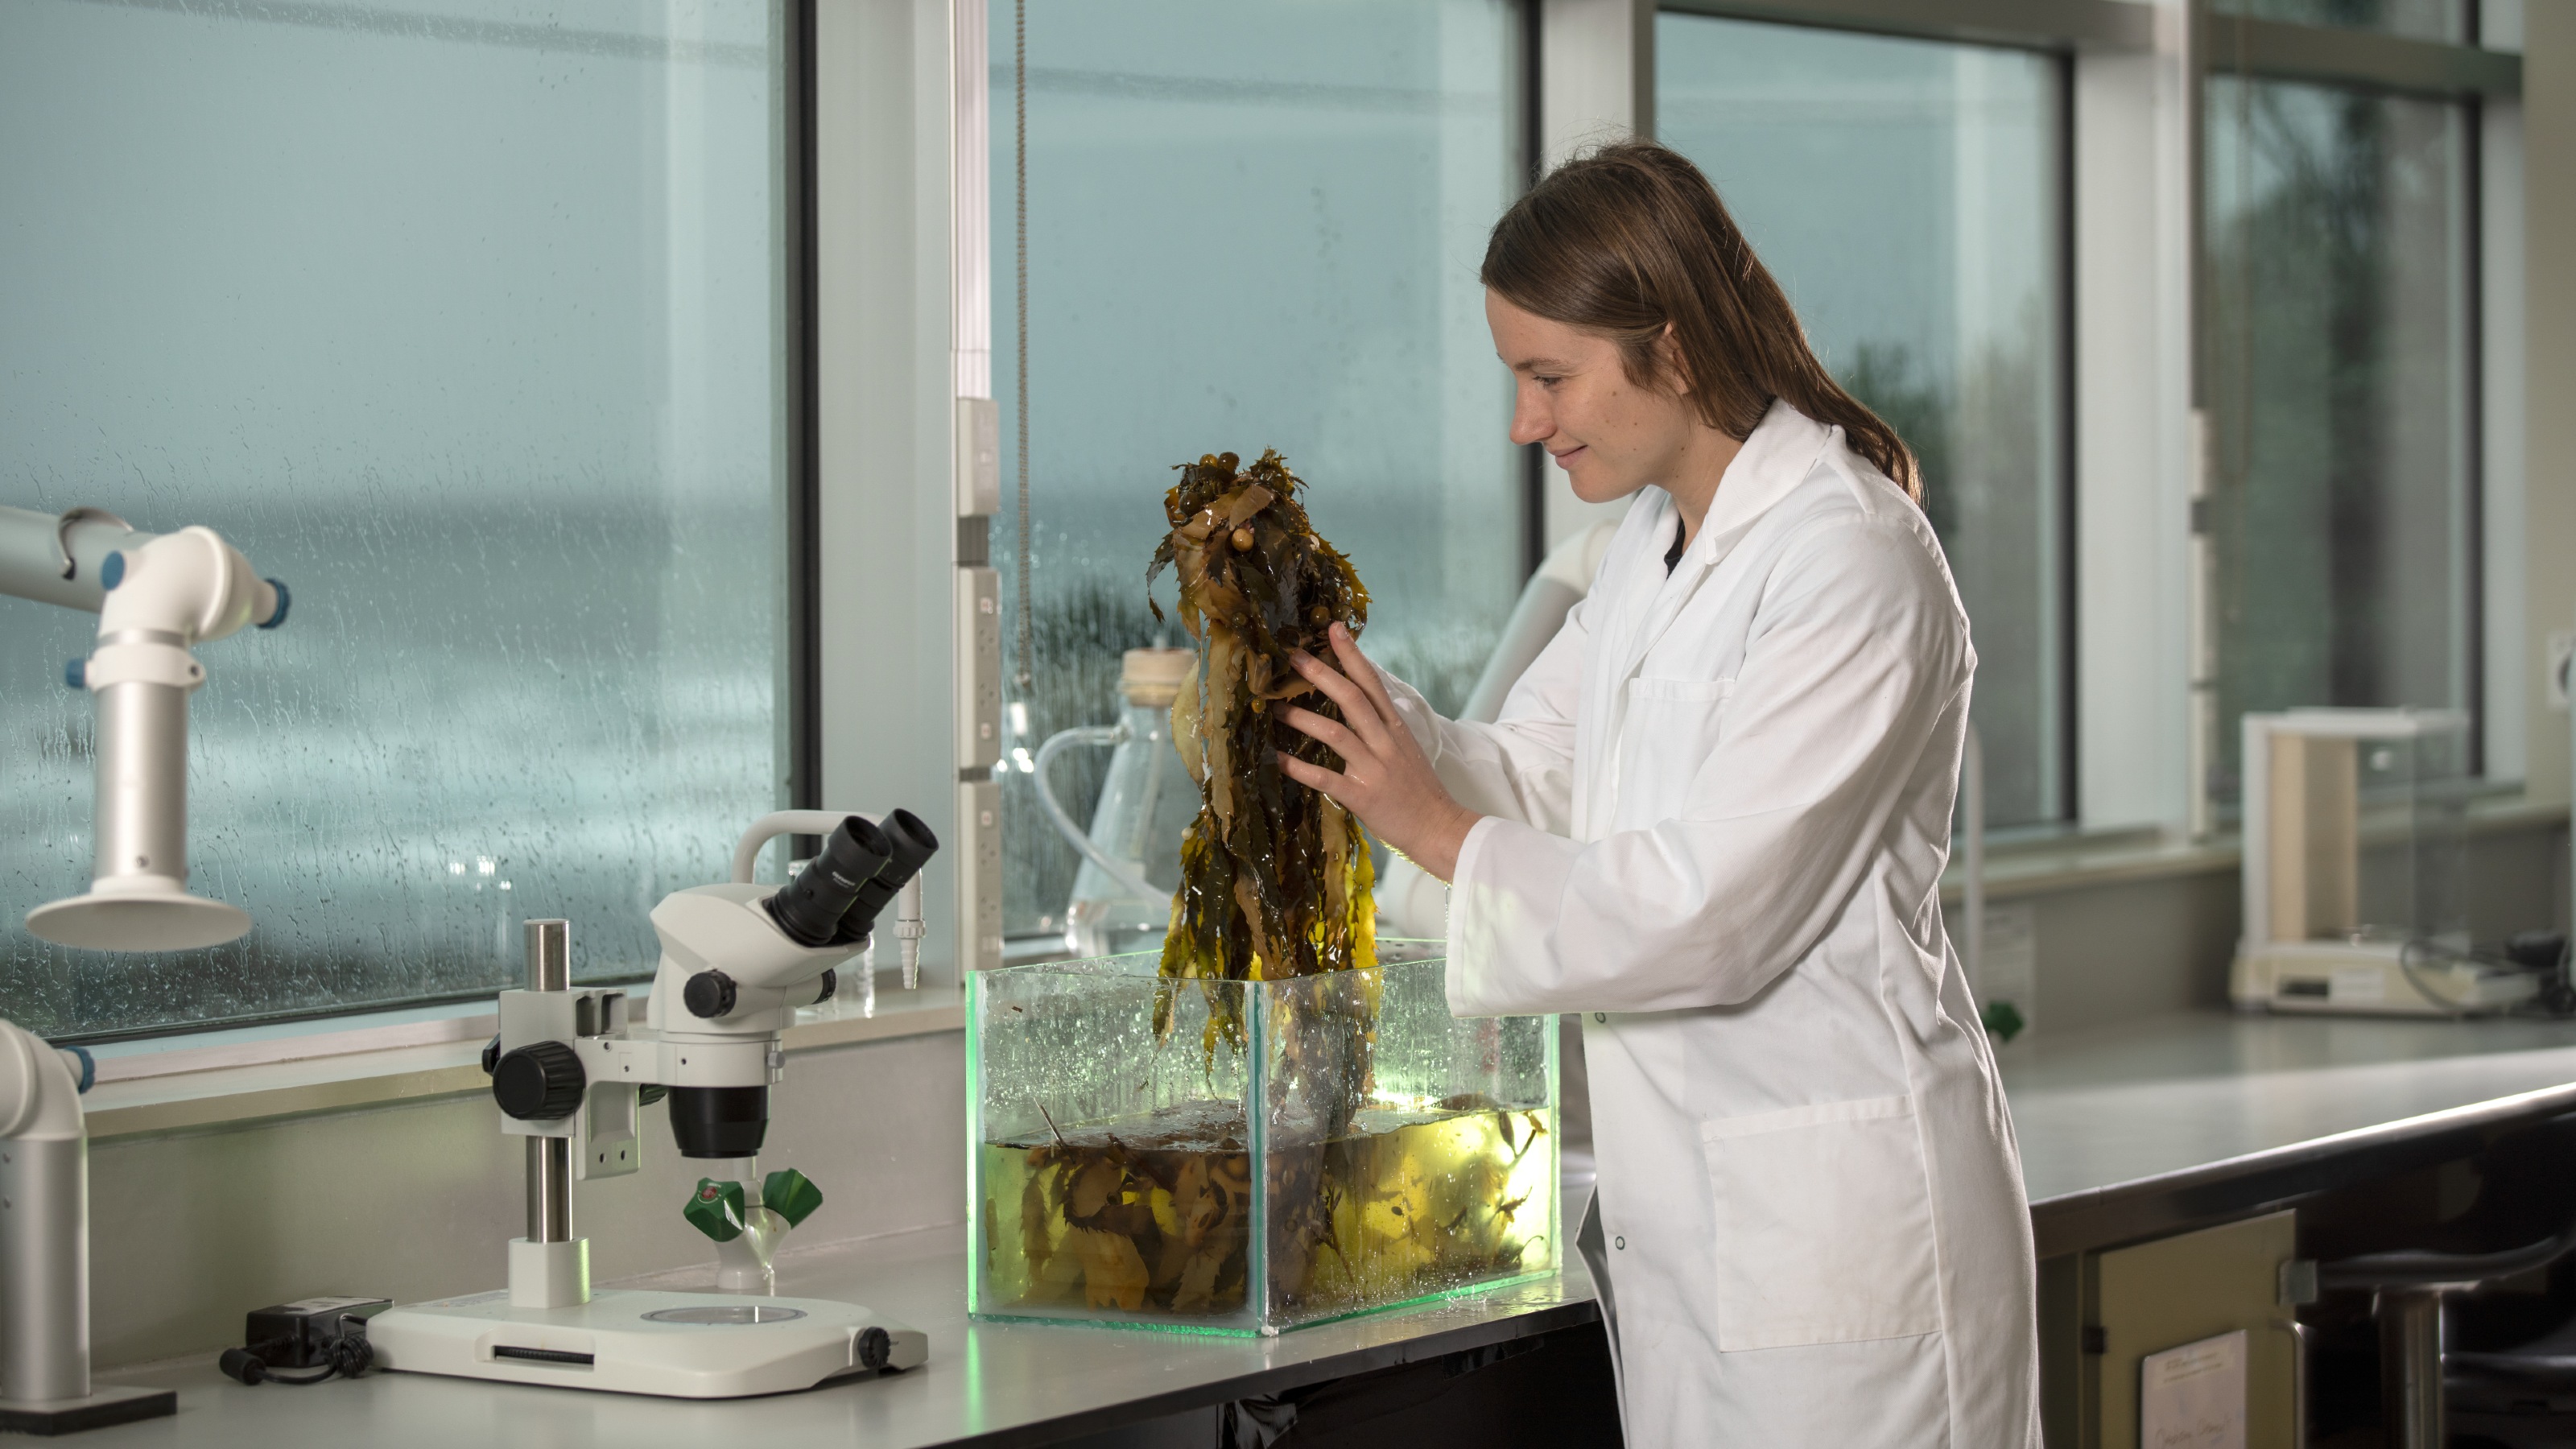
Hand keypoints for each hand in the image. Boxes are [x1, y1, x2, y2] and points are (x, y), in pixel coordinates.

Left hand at [1277, 623, 1481, 882]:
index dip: (1353, 655)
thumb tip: (1353, 703)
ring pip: (1336, 733)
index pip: (1373, 683)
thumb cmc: (1418, 788)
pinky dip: (1299, 768)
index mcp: (1395, 727)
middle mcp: (1385, 741)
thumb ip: (1381, 726)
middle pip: (1352, 698)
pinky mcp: (1362, 795)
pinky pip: (1326, 778)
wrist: (1439, 827)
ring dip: (1303, 718)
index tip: (1334, 629)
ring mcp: (1374, 768)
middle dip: (1322, 674)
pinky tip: (1278, 759)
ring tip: (1275, 708)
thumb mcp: (1404, 748)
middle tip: (1294, 656)